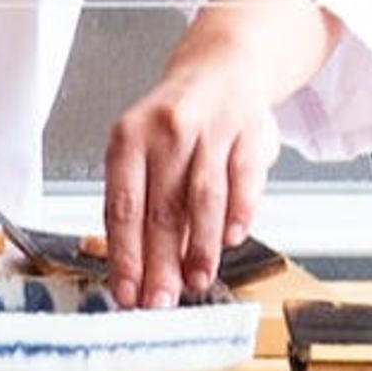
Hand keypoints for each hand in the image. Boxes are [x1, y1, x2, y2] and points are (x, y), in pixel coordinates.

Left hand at [99, 0, 327, 303]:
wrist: (223, 68)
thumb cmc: (175, 121)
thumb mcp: (141, 149)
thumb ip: (139, 202)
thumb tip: (133, 267)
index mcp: (128, 138)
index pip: (122, 206)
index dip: (125, 254)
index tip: (127, 292)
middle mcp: (166, 132)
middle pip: (161, 208)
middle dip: (160, 263)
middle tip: (160, 302)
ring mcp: (210, 130)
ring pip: (203, 198)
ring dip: (200, 247)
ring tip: (195, 282)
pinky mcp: (249, 133)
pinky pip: (244, 179)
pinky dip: (239, 213)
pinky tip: (232, 240)